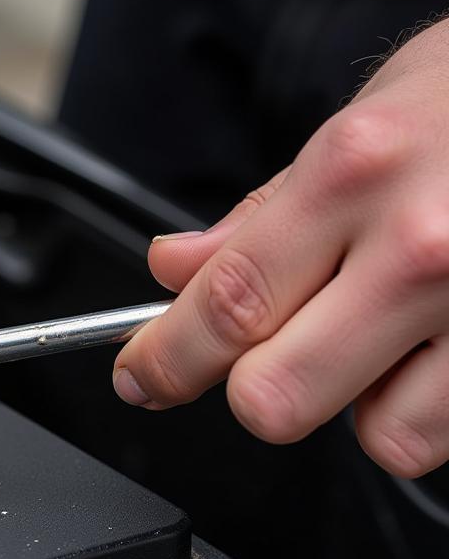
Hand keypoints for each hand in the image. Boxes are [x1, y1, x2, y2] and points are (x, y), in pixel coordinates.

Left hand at [113, 20, 448, 477]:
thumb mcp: (359, 122)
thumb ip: (259, 212)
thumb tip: (173, 270)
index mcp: (354, 172)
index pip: (225, 302)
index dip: (163, 361)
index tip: (140, 380)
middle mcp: (421, 244)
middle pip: (276, 398)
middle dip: (253, 390)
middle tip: (268, 354)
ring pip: (378, 435)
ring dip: (357, 401)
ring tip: (385, 335)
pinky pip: (446, 431)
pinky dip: (424, 405)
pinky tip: (434, 344)